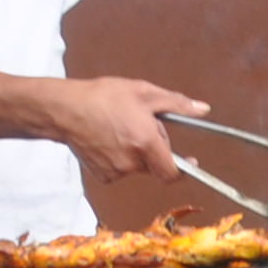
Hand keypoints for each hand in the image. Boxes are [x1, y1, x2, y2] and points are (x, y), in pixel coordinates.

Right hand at [47, 75, 206, 184]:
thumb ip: (176, 103)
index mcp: (146, 143)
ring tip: (120, 128)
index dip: (184, 169)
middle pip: (155, 165)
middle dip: (154, 149)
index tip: (191, 162)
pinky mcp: (102, 175)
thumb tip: (203, 109)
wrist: (64, 109)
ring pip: (137, 166)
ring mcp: (115, 171)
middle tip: (142, 126)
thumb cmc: (103, 97)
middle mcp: (132, 162)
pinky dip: (119, 157)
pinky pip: (120, 169)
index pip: (173, 172)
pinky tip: (107, 139)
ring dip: (136, 152)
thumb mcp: (143, 92)